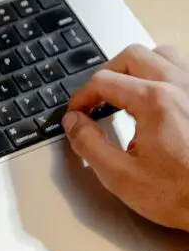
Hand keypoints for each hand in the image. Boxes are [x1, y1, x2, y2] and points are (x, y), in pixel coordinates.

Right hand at [63, 44, 188, 231]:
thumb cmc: (182, 194)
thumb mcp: (120, 176)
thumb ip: (89, 144)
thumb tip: (73, 123)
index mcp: (155, 102)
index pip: (104, 81)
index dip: (81, 97)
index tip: (76, 113)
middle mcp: (181, 87)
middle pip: (132, 57)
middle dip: (106, 74)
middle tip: (94, 99)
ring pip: (162, 56)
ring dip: (137, 69)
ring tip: (124, 93)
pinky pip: (183, 71)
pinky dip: (162, 77)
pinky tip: (154, 100)